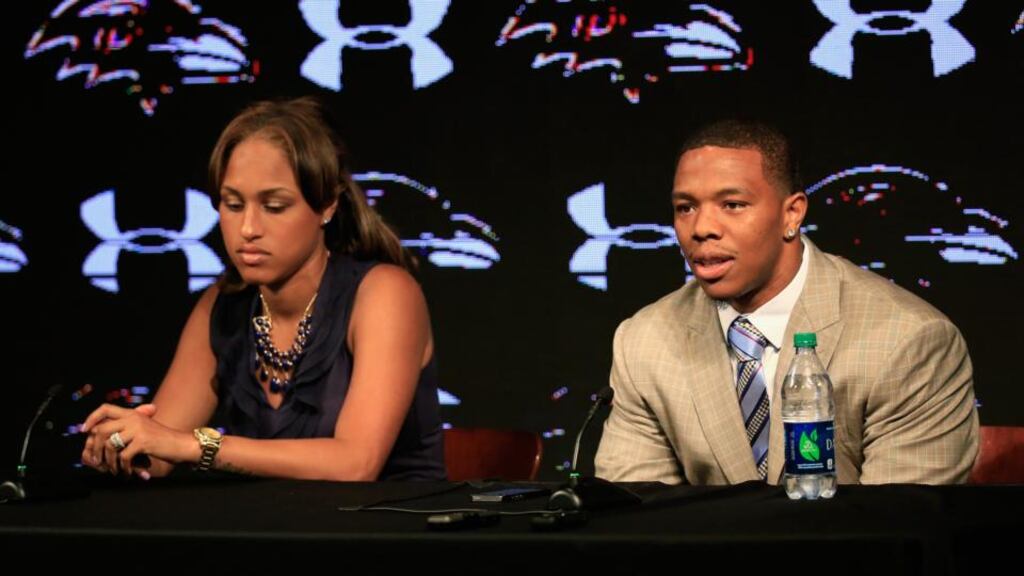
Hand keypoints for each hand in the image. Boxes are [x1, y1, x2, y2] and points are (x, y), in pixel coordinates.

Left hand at [80, 404, 194, 478]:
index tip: (85, 431)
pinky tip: (128, 472)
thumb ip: (128, 427)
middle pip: (101, 430)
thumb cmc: (163, 439)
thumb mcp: (145, 428)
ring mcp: (138, 429)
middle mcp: (134, 418)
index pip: (105, 408)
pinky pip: (123, 456)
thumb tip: (102, 433)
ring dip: (108, 461)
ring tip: (113, 469)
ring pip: (110, 445)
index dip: (91, 418)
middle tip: (96, 460)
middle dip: (96, 448)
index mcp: (132, 413)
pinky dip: (123, 468)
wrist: (182, 444)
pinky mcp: (143, 442)